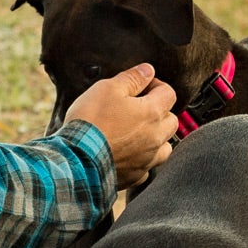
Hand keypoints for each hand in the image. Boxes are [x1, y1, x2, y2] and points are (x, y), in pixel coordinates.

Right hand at [64, 64, 177, 187]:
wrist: (76, 159)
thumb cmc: (91, 122)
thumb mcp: (107, 89)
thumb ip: (132, 78)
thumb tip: (148, 70)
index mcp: (153, 113)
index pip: (169, 93)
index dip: (155, 85)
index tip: (140, 86)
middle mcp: (156, 137)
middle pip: (171, 120)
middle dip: (159, 111)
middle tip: (138, 108)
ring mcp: (147, 159)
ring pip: (165, 147)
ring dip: (156, 138)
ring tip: (137, 133)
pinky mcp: (135, 177)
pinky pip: (146, 167)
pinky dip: (141, 160)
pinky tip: (127, 154)